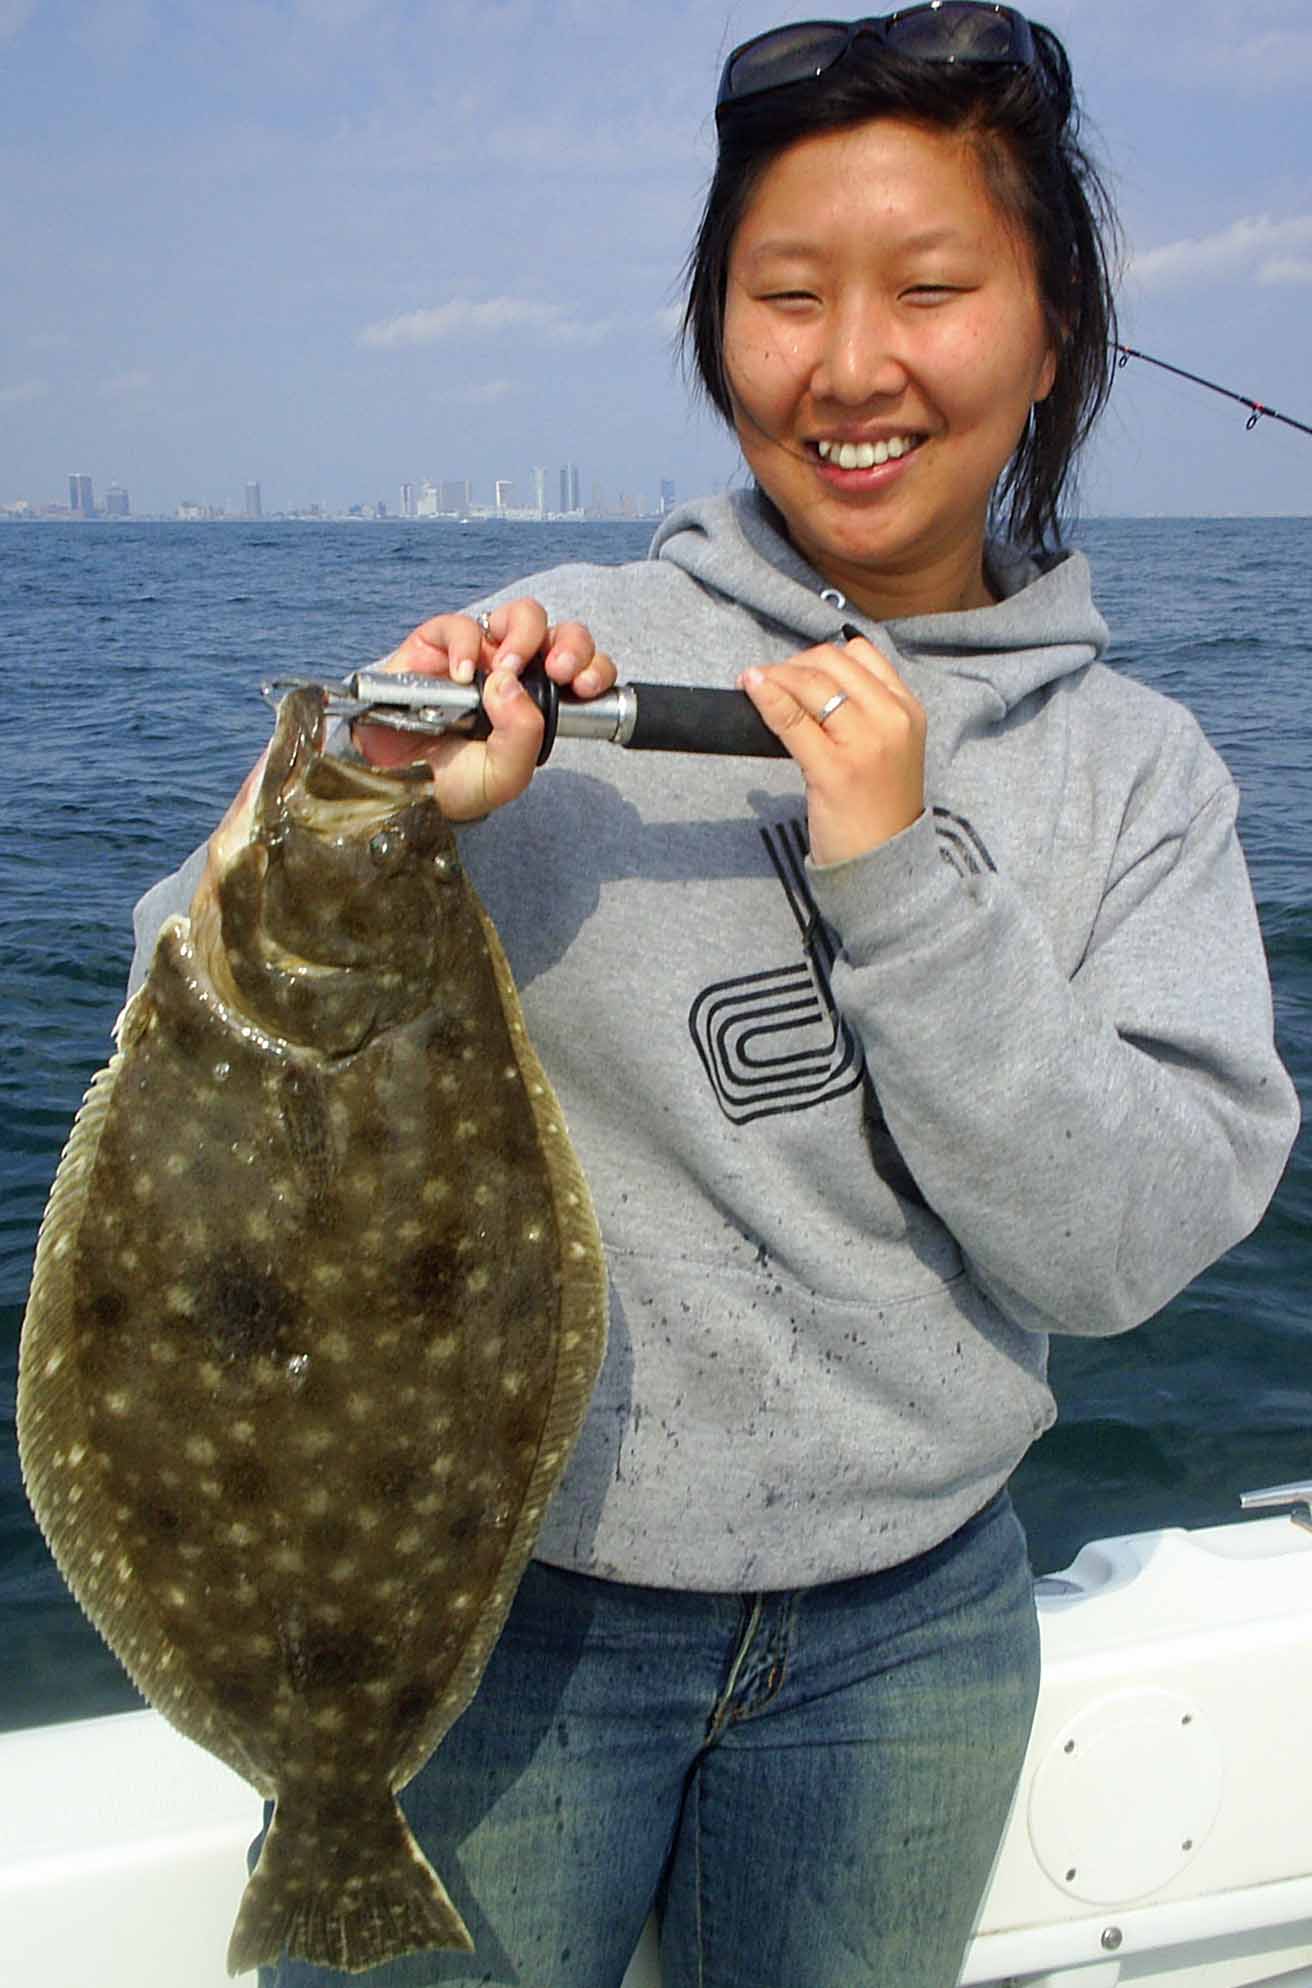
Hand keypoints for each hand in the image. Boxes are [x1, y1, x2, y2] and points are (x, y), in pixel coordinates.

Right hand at [356, 598, 616, 819]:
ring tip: (505, 670)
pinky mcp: (435, 647)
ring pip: (518, 615)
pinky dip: (465, 642)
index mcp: (539, 700)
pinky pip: (458, 624)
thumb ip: (523, 736)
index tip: (582, 686)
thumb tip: (510, 684)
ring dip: (524, 634)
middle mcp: (514, 671)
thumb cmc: (454, 782)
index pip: (581, 668)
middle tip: (556, 672)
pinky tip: (463, 673)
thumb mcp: (504, 776)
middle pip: (559, 632)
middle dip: (570, 644)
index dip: (592, 666)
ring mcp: (478, 655)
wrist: (400, 787)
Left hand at [739, 633, 925, 864]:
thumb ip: (862, 710)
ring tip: (754, 685)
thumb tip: (807, 678)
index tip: (792, 672)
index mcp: (907, 709)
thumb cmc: (877, 807)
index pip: (858, 654)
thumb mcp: (886, 747)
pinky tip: (750, 688)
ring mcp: (865, 744)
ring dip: (774, 677)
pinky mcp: (835, 770)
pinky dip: (766, 697)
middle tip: (765, 680)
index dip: (817, 656)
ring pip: (810, 684)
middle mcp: (892, 719)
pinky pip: (792, 719)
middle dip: (790, 665)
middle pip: (830, 663)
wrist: (886, 863)